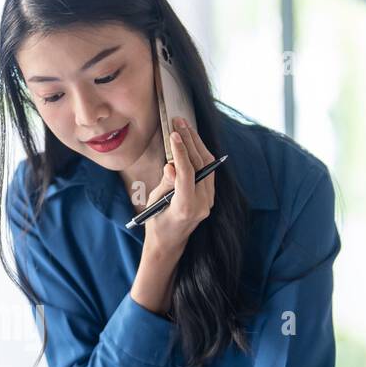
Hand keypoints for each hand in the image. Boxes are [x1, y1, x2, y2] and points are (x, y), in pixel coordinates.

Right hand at [142, 116, 216, 254]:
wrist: (168, 243)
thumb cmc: (157, 223)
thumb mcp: (156, 202)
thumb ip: (166, 183)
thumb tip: (172, 164)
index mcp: (186, 208)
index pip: (188, 174)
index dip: (180, 152)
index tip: (173, 134)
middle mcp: (202, 204)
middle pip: (200, 165)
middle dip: (189, 141)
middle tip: (178, 122)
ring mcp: (209, 200)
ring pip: (207, 165)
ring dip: (196, 143)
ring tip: (184, 126)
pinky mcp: (209, 196)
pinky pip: (207, 170)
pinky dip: (199, 153)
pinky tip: (191, 141)